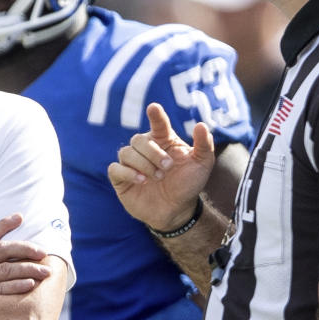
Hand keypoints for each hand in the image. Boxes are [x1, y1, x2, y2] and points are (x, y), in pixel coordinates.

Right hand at [0, 214, 50, 295]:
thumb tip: (15, 256)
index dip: (3, 225)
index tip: (19, 217)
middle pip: (2, 251)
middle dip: (24, 249)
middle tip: (43, 252)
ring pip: (5, 270)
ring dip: (27, 269)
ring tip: (44, 272)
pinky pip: (0, 289)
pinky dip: (16, 286)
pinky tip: (30, 284)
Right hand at [107, 103, 214, 230]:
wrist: (177, 210)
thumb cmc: (188, 185)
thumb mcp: (202, 165)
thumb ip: (204, 145)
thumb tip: (201, 125)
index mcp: (163, 141)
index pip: (158, 123)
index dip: (155, 116)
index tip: (154, 108)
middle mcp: (145, 149)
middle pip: (138, 139)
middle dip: (153, 152)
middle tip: (167, 167)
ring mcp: (131, 164)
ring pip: (126, 153)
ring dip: (143, 164)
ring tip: (157, 177)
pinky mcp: (121, 179)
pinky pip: (114, 169)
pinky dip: (127, 172)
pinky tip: (141, 181)